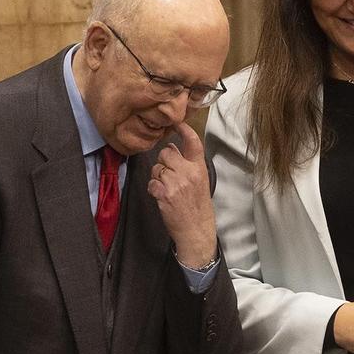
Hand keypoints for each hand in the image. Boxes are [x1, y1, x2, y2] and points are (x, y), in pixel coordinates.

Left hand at [147, 123, 216, 267]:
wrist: (196, 229)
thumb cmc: (198, 207)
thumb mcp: (201, 182)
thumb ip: (190, 166)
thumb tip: (174, 151)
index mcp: (199, 168)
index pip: (193, 142)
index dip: (184, 130)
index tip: (177, 124)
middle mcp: (188, 172)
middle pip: (167, 152)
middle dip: (163, 161)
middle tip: (169, 174)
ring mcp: (176, 182)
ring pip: (157, 167)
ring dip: (157, 176)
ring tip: (167, 188)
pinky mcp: (164, 193)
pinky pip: (152, 181)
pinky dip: (154, 188)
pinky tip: (162, 196)